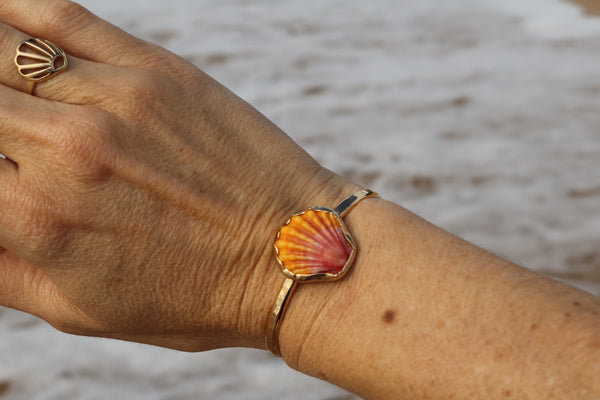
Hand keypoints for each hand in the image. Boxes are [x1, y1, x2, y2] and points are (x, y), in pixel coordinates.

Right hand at [0, 0, 355, 350]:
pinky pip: (61, 17)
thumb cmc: (194, 295)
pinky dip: (14, 12)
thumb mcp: (81, 310)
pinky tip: (4, 22)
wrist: (291, 256)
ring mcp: (114, 101)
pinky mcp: (157, 70)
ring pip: (1, 48)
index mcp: (38, 221)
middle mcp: (67, 152)